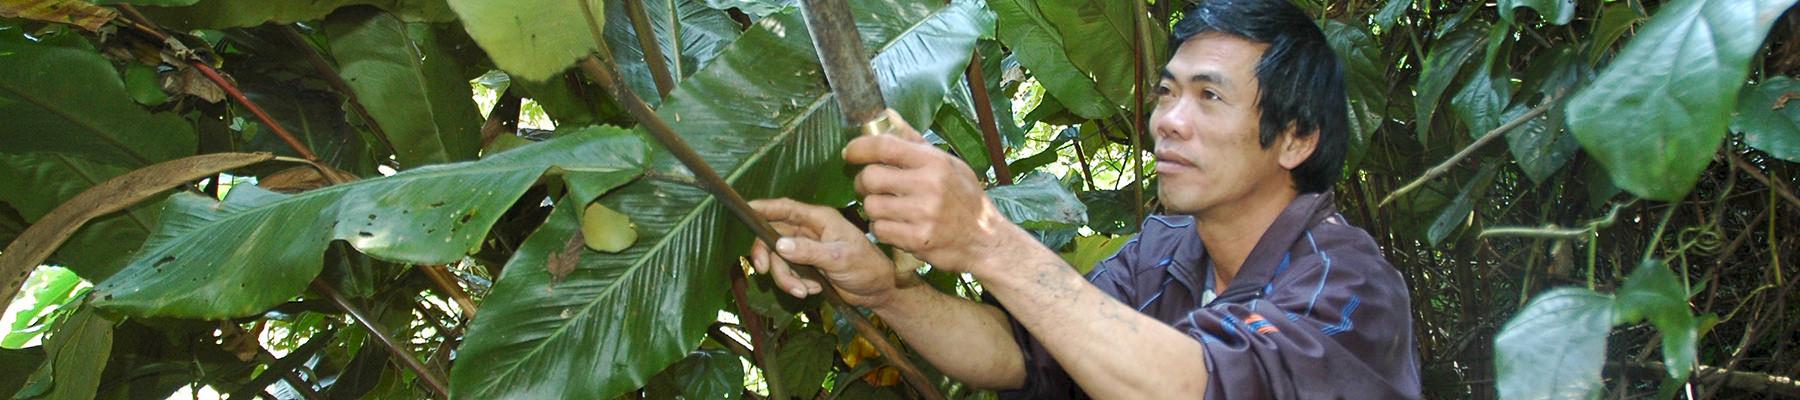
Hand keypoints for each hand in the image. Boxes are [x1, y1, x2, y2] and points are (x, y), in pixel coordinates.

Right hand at [748, 198, 896, 307]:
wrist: (878, 290)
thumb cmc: (866, 267)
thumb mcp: (838, 258)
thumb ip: (808, 251)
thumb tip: (779, 245)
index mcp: (819, 219)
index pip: (785, 208)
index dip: (764, 208)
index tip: (745, 210)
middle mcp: (810, 231)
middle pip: (773, 237)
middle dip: (768, 256)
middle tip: (764, 272)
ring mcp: (807, 248)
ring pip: (779, 258)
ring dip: (785, 277)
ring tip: (803, 291)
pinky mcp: (807, 266)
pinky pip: (788, 272)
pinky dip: (795, 284)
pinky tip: (813, 290)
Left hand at [842, 110, 1014, 273]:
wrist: (986, 240)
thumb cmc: (965, 199)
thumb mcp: (948, 164)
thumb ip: (915, 142)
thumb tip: (888, 115)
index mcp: (934, 162)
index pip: (885, 146)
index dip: (859, 147)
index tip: (849, 153)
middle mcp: (929, 185)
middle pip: (871, 177)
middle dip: (863, 182)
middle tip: (870, 187)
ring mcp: (923, 214)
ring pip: (871, 206)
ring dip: (873, 208)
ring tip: (887, 209)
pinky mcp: (917, 239)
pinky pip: (879, 229)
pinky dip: (882, 228)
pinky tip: (896, 226)